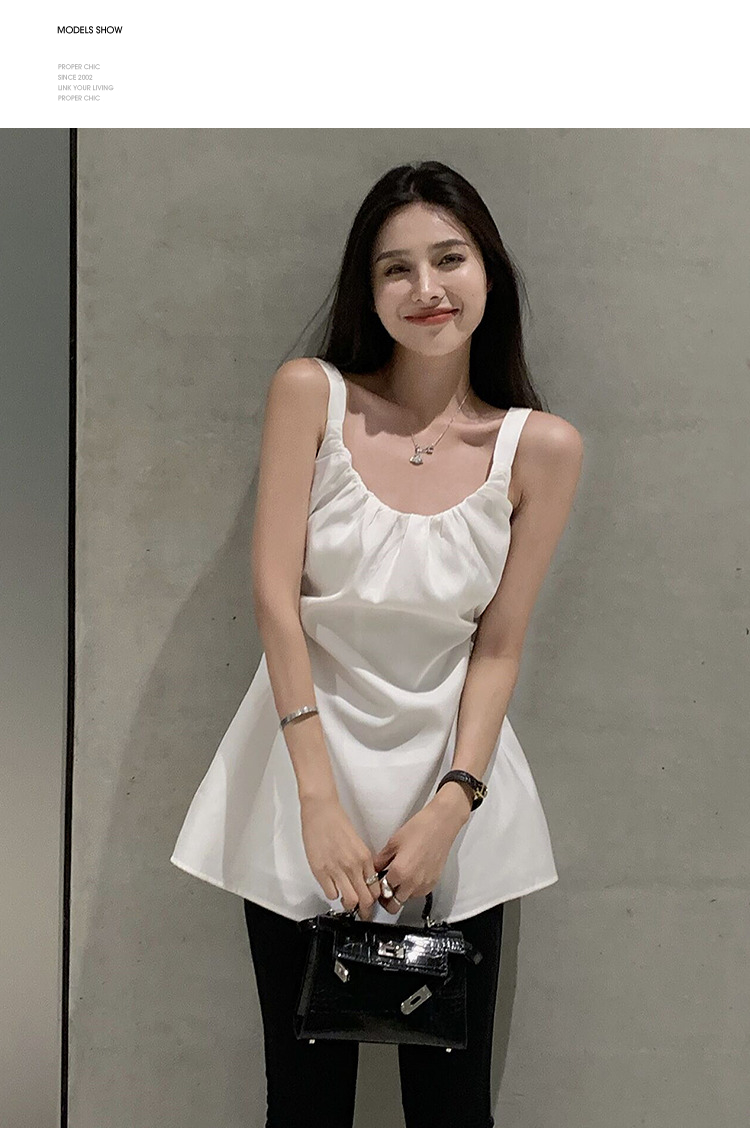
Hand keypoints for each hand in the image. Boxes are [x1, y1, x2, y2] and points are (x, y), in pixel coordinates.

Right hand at [299, 795, 379, 920]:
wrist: (321, 811)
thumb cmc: (337, 823)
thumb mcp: (358, 843)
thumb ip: (362, 863)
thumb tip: (364, 879)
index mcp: (364, 858)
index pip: (376, 889)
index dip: (374, 900)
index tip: (371, 904)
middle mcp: (353, 865)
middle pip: (365, 899)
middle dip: (364, 910)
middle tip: (361, 913)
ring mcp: (337, 869)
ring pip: (350, 901)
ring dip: (348, 905)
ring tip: (346, 903)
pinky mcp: (321, 871)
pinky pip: (331, 894)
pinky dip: (333, 895)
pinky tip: (333, 888)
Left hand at [371, 789, 470, 914]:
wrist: (440, 825)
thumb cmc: (420, 829)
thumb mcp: (393, 842)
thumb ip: (381, 860)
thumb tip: (373, 870)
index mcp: (399, 872)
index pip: (381, 892)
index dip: (375, 889)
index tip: (374, 886)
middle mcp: (412, 882)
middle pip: (393, 905)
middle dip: (386, 899)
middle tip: (383, 889)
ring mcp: (424, 885)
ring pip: (406, 900)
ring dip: (400, 894)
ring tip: (398, 879)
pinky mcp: (433, 883)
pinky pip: (419, 894)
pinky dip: (412, 890)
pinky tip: (410, 876)